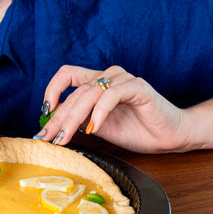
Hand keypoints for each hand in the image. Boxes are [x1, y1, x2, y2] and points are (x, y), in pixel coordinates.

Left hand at [36, 65, 191, 153]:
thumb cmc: (136, 130)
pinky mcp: (137, 87)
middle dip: (58, 117)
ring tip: (65, 138)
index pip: (67, 76)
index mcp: (98, 81)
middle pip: (75, 91)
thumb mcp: (98, 127)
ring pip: (89, 94)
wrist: (170, 136)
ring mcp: (123, 79)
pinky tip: (93, 129)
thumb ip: (79, 120)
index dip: (51, 91)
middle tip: (47, 138)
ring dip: (73, 118)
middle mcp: (108, 75)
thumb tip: (52, 126)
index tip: (42, 114)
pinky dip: (98, 113)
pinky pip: (111, 96)